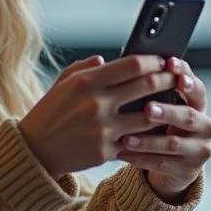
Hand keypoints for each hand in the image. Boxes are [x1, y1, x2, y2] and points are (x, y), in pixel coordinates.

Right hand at [18, 55, 179, 179]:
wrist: (35, 151)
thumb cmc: (50, 112)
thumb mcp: (62, 83)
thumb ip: (85, 67)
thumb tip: (107, 58)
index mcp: (86, 82)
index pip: (132, 64)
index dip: (153, 61)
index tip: (163, 60)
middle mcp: (96, 104)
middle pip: (146, 86)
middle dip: (167, 80)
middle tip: (175, 77)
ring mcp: (102, 129)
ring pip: (149, 116)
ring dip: (164, 108)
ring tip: (171, 102)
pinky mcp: (105, 151)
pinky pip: (137, 140)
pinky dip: (148, 133)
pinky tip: (156, 127)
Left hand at [116, 58, 210, 203]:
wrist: (173, 163)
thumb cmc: (161, 124)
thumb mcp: (164, 105)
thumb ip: (155, 86)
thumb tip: (134, 61)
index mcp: (199, 105)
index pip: (198, 89)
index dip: (186, 78)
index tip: (171, 66)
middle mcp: (206, 126)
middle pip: (188, 117)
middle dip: (167, 112)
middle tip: (147, 108)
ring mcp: (199, 150)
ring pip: (173, 144)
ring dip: (147, 140)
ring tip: (126, 137)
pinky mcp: (188, 170)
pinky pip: (162, 164)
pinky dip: (140, 158)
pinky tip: (122, 153)